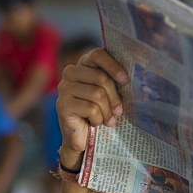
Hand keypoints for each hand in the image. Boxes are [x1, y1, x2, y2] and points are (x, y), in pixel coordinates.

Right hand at [56, 49, 128, 167]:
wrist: (83, 137)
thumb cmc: (99, 112)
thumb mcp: (108, 93)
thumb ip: (113, 81)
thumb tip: (129, 78)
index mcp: (83, 65)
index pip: (97, 55)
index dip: (113, 66)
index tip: (125, 80)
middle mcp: (70, 72)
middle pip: (101, 78)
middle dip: (114, 97)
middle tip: (118, 111)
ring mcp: (64, 88)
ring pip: (97, 94)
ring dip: (107, 111)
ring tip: (108, 120)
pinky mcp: (62, 104)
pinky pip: (90, 108)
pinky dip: (98, 119)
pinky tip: (95, 123)